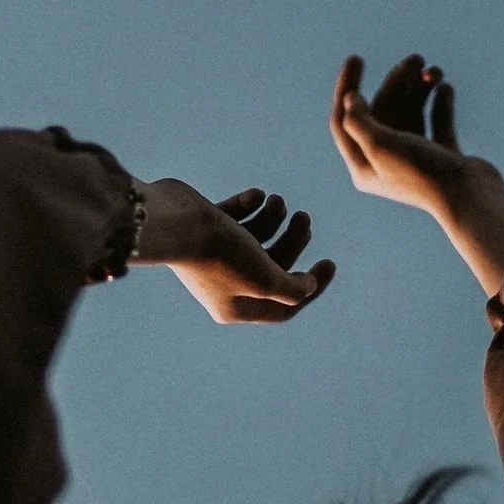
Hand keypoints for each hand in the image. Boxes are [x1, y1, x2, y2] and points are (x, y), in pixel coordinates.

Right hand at [141, 178, 335, 323]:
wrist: (174, 221)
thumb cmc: (221, 254)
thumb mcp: (266, 280)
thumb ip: (292, 290)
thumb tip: (308, 288)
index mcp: (237, 307)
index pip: (284, 306)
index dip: (311, 287)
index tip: (329, 263)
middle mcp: (224, 285)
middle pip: (273, 266)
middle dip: (293, 241)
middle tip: (304, 218)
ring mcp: (214, 254)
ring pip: (258, 238)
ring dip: (274, 218)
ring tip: (279, 201)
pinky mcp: (206, 227)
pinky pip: (238, 216)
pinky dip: (252, 205)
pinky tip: (257, 195)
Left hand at [329, 53, 501, 216]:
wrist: (469, 197)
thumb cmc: (421, 173)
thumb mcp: (380, 145)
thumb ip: (359, 120)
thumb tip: (349, 99)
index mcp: (364, 166)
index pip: (344, 121)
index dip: (346, 88)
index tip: (357, 58)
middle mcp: (386, 164)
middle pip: (382, 111)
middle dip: (396, 82)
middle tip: (414, 59)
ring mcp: (415, 160)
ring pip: (411, 113)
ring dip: (420, 88)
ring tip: (434, 70)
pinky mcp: (442, 156)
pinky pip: (436, 122)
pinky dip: (439, 103)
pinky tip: (445, 87)